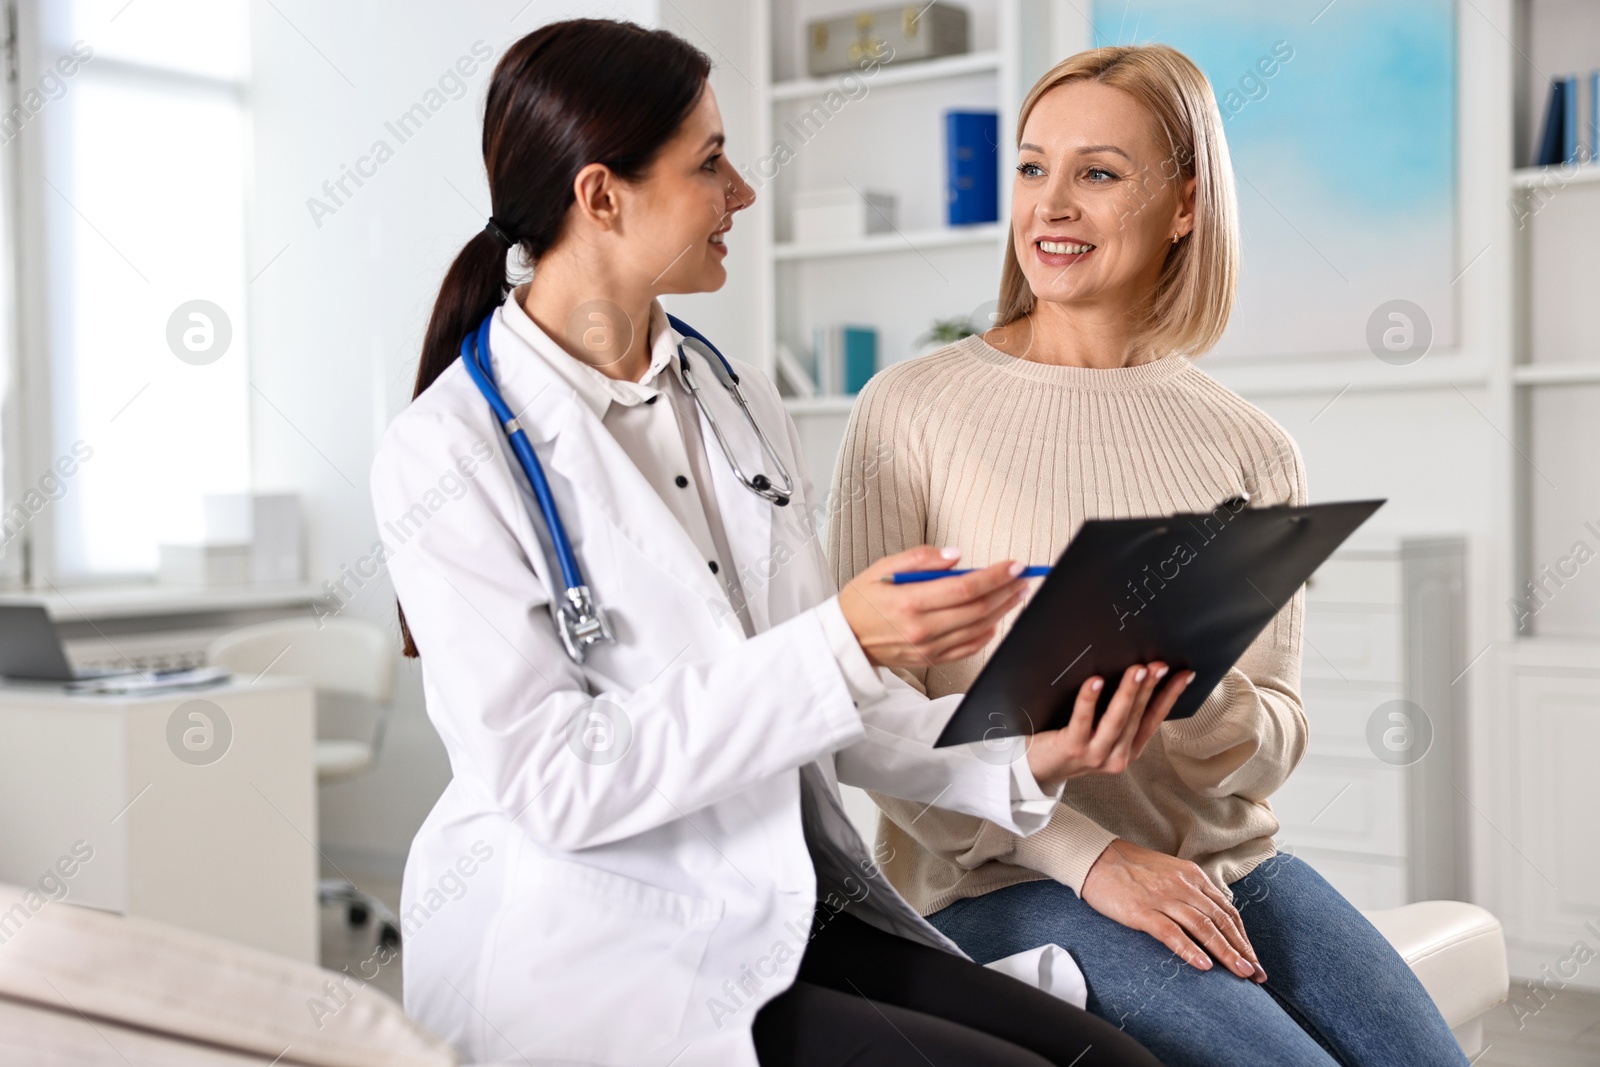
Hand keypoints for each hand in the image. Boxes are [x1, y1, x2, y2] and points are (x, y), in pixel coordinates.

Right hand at [838, 546, 1030, 668]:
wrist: (844, 639)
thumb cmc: (862, 600)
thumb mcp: (882, 568)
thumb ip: (919, 559)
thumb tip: (956, 556)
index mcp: (909, 602)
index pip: (964, 588)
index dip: (994, 576)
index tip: (1015, 565)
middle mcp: (921, 629)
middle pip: (977, 609)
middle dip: (1006, 591)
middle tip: (1024, 576)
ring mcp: (927, 648)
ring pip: (978, 629)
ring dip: (1003, 610)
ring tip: (1017, 593)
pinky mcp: (930, 660)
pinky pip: (967, 648)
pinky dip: (987, 634)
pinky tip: (997, 619)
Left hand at [1025, 664, 1189, 788]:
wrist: (1036, 768)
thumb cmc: (1068, 740)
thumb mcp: (1099, 730)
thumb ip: (1116, 710)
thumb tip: (1134, 672)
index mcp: (1128, 750)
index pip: (1154, 719)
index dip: (1170, 696)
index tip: (1184, 674)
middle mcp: (1116, 756)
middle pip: (1137, 716)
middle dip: (1151, 687)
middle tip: (1159, 665)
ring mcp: (1095, 755)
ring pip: (1116, 719)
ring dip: (1129, 692)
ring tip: (1138, 670)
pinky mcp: (1072, 749)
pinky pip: (1083, 720)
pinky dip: (1090, 699)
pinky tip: (1096, 681)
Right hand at [1080, 838, 1266, 982]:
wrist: (1096, 857)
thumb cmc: (1131, 868)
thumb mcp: (1169, 873)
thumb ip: (1191, 891)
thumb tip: (1210, 917)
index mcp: (1192, 876)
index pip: (1227, 910)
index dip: (1243, 937)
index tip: (1253, 958)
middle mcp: (1183, 886)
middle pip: (1221, 921)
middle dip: (1242, 950)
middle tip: (1256, 973)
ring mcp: (1163, 898)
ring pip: (1203, 928)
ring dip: (1225, 952)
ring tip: (1240, 973)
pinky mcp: (1142, 911)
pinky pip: (1171, 933)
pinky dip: (1190, 950)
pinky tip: (1204, 966)